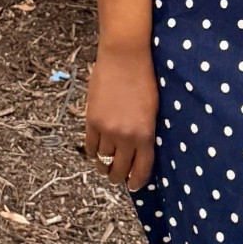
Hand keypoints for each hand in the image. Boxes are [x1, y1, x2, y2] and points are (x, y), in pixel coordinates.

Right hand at [83, 42, 157, 190]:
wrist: (125, 57)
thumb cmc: (144, 79)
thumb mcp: (152, 110)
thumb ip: (144, 132)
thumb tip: (138, 151)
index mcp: (146, 135)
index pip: (141, 169)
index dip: (136, 182)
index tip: (133, 186)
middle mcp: (126, 137)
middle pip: (119, 169)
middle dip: (118, 177)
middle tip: (117, 177)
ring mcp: (107, 130)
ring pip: (102, 160)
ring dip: (104, 164)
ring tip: (105, 165)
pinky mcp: (92, 121)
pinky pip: (89, 146)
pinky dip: (92, 152)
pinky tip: (96, 151)